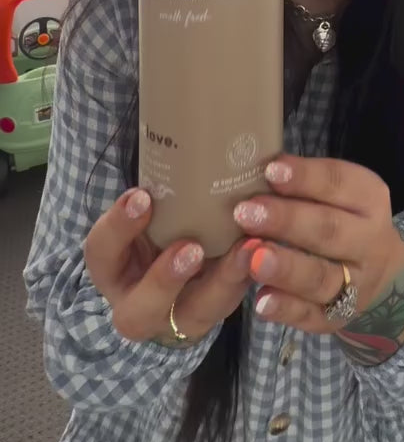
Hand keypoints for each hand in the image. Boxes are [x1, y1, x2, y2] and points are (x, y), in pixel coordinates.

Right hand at [85, 189, 255, 344]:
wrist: (180, 270)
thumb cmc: (159, 226)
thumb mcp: (147, 212)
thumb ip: (156, 190)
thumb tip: (173, 123)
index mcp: (112, 270)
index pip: (101, 252)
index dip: (118, 227)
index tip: (142, 195)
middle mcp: (137, 304)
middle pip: (138, 311)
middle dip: (165, 280)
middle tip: (192, 247)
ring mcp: (176, 319)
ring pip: (195, 316)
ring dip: (222, 281)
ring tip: (247, 246)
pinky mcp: (213, 315)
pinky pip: (230, 305)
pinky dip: (248, 276)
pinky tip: (264, 249)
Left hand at [233, 156, 403, 356]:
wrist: (383, 274)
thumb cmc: (343, 218)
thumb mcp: (340, 194)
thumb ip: (305, 184)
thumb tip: (255, 167)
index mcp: (368, 200)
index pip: (339, 183)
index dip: (306, 177)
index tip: (270, 170)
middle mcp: (368, 242)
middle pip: (329, 230)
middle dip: (287, 221)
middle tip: (246, 212)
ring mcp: (355, 284)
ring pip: (321, 277)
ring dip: (286, 268)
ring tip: (254, 258)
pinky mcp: (337, 318)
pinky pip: (312, 315)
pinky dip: (287, 310)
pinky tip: (262, 302)